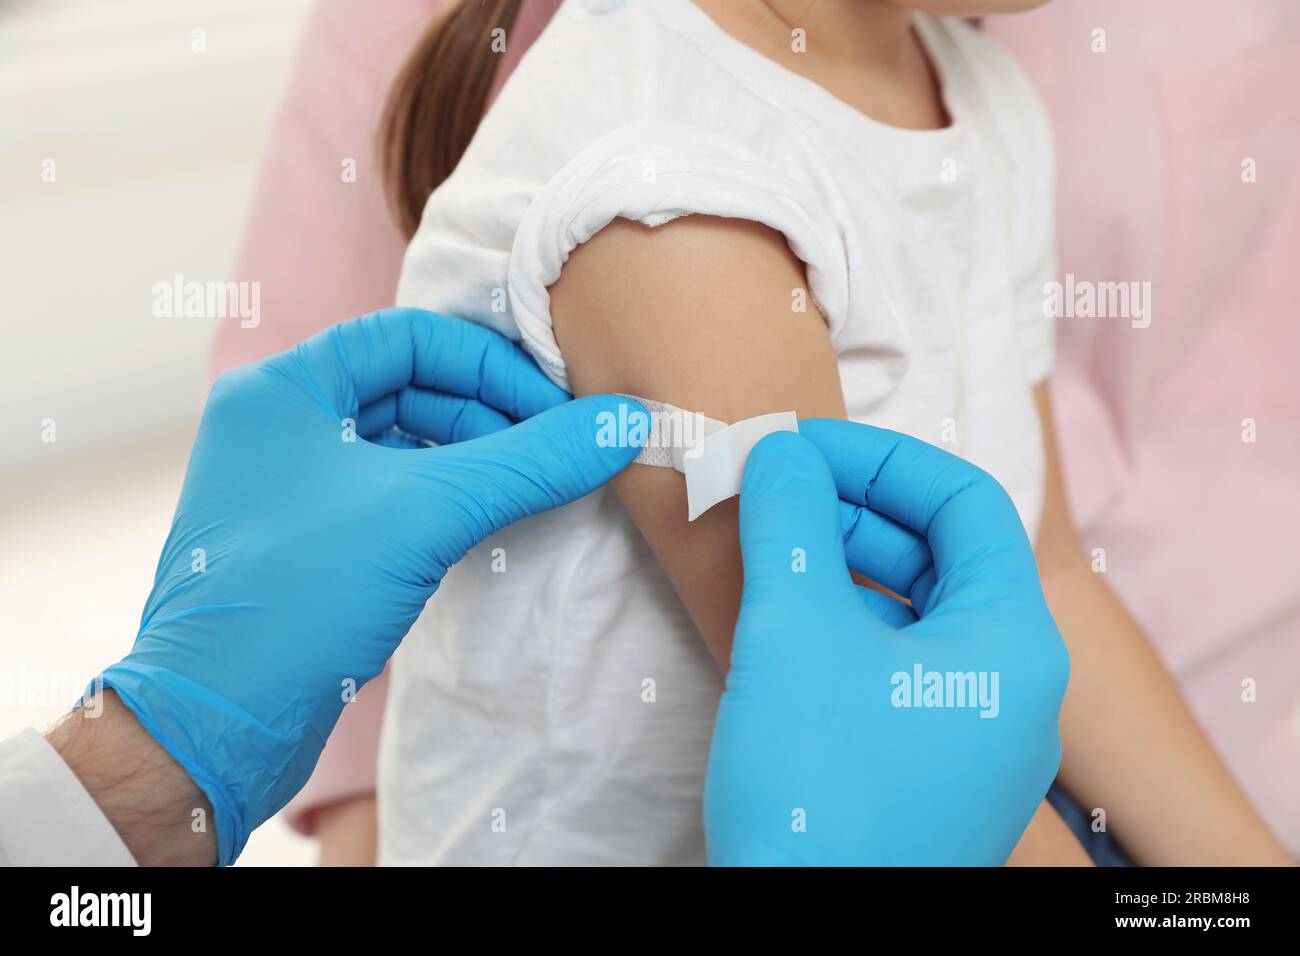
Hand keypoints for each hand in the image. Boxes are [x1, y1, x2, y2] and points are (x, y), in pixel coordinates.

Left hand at [94, 308, 641, 864]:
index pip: (411, 339)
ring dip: (472, 457)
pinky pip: (391, 491)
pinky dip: (443, 496)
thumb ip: (528, 462)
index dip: (492, 368)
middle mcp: (279, 422)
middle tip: (552, 452)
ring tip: (530, 487)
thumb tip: (622, 423)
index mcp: (284, 387)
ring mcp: (289, 482)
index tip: (556, 411)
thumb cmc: (301, 597)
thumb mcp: (426, 514)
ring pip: (403, 442)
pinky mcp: (307, 537)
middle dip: (489, 414)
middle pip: (410, 386)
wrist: (219, 724)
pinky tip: (488, 520)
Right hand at [705, 421, 1069, 864]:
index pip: (965, 502)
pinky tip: (784, 622)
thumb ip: (789, 522)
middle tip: (772, 492)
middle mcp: (1012, 688)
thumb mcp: (794, 632)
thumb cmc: (818, 787)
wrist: (801, 937)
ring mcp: (974, 737)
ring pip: (914, 614)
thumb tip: (779, 450)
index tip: (801, 448)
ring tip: (768, 549)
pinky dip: (844, 628)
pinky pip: (897, 669)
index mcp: (1013, 643)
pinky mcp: (932, 771)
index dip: (880, 460)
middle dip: (850, 511)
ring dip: (842, 567)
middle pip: (941, 555)